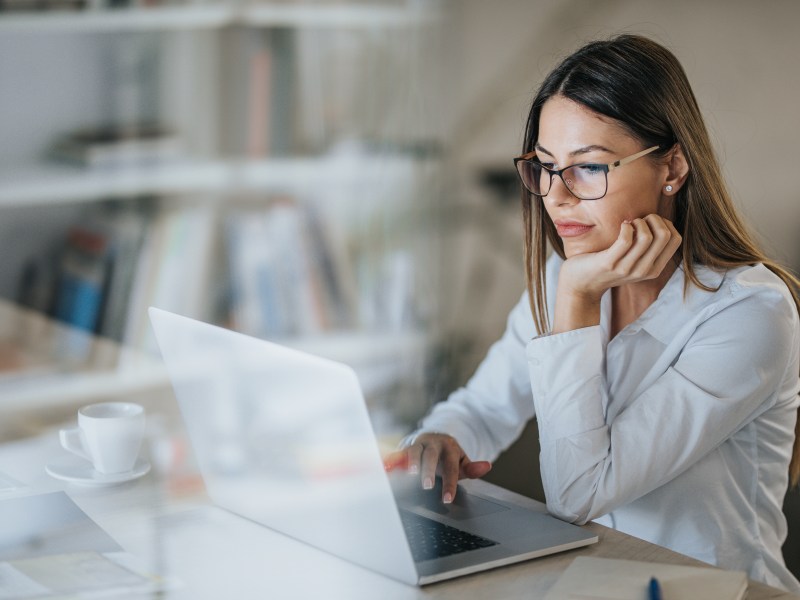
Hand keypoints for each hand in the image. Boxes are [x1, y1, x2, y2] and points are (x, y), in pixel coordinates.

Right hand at [383, 433, 491, 503]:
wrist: (434, 437)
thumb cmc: (448, 456)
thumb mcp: (461, 461)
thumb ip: (472, 467)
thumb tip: (486, 466)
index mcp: (449, 447)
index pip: (450, 467)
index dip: (450, 483)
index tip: (447, 499)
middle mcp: (433, 444)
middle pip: (430, 456)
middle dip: (428, 470)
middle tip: (427, 486)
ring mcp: (418, 444)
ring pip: (414, 451)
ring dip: (411, 462)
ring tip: (409, 474)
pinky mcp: (405, 447)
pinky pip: (398, 453)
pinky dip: (391, 460)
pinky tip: (385, 467)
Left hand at [560, 214, 681, 298]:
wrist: (580, 285)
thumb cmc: (608, 265)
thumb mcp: (634, 260)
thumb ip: (648, 248)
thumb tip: (660, 221)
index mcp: (654, 269)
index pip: (676, 239)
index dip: (666, 223)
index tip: (650, 223)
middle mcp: (644, 271)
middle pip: (664, 235)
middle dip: (654, 219)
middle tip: (638, 221)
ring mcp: (627, 268)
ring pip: (647, 237)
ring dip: (638, 222)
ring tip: (628, 224)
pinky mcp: (609, 263)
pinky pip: (625, 239)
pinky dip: (625, 227)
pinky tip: (621, 226)